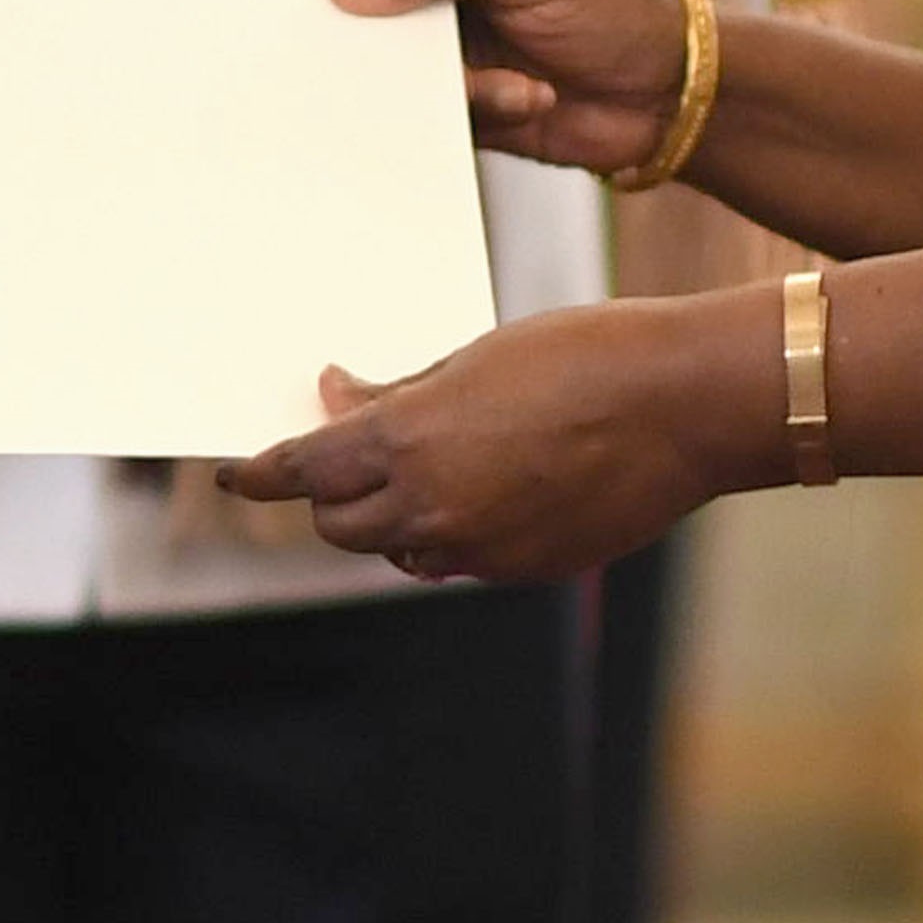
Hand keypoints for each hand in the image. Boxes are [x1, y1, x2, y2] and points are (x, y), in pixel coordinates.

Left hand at [233, 296, 757, 582]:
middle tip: (344, 455)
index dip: (263, 472)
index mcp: (408, 443)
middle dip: (330, 494)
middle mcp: (431, 508)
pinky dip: (451, 531)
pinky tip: (486, 488)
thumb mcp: (472, 360)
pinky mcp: (523, 567)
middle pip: (339, 523)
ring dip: (392, 517)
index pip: (303, 471)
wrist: (683, 403)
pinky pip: (459, 559)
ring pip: (399, 549)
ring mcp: (479, 547)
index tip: (238, 469)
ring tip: (427, 466)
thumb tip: (340, 399)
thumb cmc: (582, 355)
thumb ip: (397, 395)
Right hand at [313, 0, 703, 176]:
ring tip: (490, 78)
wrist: (668, 95)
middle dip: (352, 24)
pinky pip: (426, 111)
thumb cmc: (612, 3)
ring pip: (384, 63)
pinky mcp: (459, 100)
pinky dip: (476, 107)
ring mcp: (446, 41)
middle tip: (347, 43)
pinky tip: (529, 96)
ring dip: (427, 78)